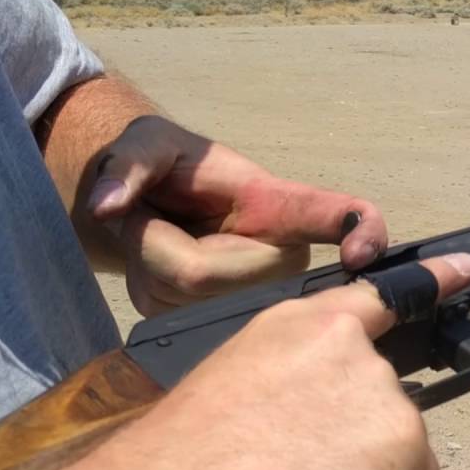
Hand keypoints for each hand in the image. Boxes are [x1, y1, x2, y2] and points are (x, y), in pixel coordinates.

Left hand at [85, 115, 388, 315]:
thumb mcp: (146, 145)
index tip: (363, 254)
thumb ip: (127, 164)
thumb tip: (106, 205)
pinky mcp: (221, 325)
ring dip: (145, 259)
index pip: (339, 215)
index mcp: (280, 205)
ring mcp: (255, 297)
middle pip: (205, 274)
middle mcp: (282, 257)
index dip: (362, 232)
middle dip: (156, 242)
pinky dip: (142, 282)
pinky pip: (165, 311)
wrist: (144, 208)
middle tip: (151, 212)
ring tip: (156, 233)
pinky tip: (155, 264)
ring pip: (180, 294)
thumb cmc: (163, 168)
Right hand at [119, 252, 469, 469]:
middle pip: (385, 400)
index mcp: (294, 327)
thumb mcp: (231, 398)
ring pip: (399, 450)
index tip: (466, 268)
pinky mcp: (404, 439)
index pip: (377, 293)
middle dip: (358, 444)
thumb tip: (303, 434)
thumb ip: (284, 393)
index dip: (431, 279)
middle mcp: (347, 346)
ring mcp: (381, 389)